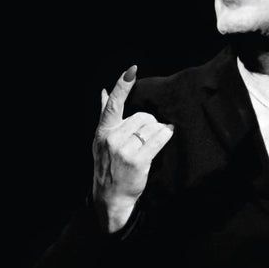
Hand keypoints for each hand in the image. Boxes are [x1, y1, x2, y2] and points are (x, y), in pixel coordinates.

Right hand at [92, 65, 174, 232]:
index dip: (122, 86)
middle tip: (147, 135)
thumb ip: (105, 115)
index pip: (113, 104)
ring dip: (158, 131)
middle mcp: (111, 139)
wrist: (111, 196)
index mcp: (103, 131)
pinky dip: (166, 135)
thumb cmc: (108, 165)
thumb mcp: (101, 140)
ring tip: (153, 141)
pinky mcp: (137, 161)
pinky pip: (158, 139)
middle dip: (150, 123)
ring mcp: (123, 150)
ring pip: (152, 127)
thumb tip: (103, 91)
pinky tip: (167, 136)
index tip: (131, 71)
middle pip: (142, 116)